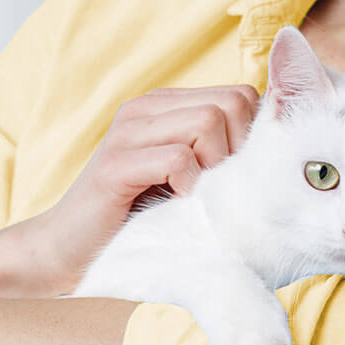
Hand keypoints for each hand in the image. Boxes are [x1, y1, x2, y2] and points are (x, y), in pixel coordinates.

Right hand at [8, 84, 260, 296]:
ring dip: (214, 169)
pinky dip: (189, 187)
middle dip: (238, 150)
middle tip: (217, 188)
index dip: (252, 136)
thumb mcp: (186, 176)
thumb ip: (217, 152)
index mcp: (164, 105)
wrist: (68, 250)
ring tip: (195, 197)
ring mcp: (127, 132)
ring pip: (208, 123)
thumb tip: (276, 147)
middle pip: (231, 103)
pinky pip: (178, 158)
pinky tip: (176, 205)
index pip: (241, 94)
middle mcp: (145, 108)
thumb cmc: (138, 217)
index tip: (237, 175)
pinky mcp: (116, 164)